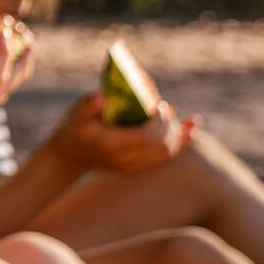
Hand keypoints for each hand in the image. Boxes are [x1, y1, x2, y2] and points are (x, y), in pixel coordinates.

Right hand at [48, 93, 194, 174]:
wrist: (71, 155)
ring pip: (166, 154)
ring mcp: (132, 167)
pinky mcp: (138, 168)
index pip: (145, 137)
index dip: (157, 122)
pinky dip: (181, 142)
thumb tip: (102, 96)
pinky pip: (165, 157)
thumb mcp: (76, 114)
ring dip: (178, 134)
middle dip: (169, 125)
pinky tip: (192, 128)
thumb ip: (88, 105)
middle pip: (160, 146)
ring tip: (180, 116)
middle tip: (165, 108)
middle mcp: (124, 160)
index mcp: (111, 145)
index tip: (158, 105)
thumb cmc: (75, 128)